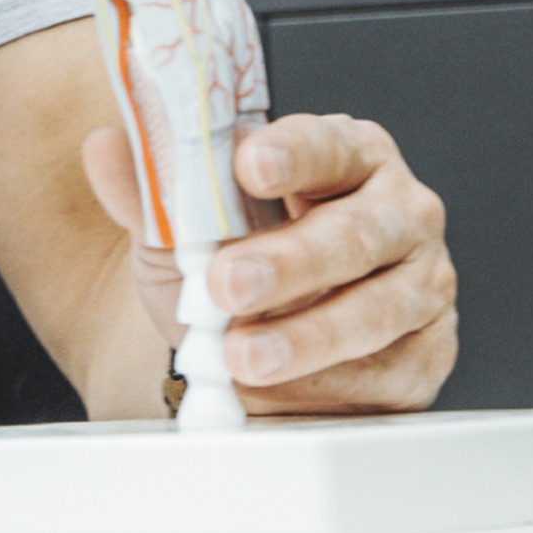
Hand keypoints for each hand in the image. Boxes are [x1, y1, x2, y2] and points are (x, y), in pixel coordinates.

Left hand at [80, 112, 457, 412]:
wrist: (262, 354)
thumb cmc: (237, 270)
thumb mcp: (185, 231)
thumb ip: (152, 190)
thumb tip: (105, 148)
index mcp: (347, 156)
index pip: (327, 144)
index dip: (291, 153)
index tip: (250, 164)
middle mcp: (398, 211)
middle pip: (356, 231)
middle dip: (290, 261)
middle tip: (228, 284)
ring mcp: (421, 282)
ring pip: (377, 307)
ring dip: (307, 335)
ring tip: (245, 356)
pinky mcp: (427, 351)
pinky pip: (389, 368)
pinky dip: (333, 383)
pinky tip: (288, 389)